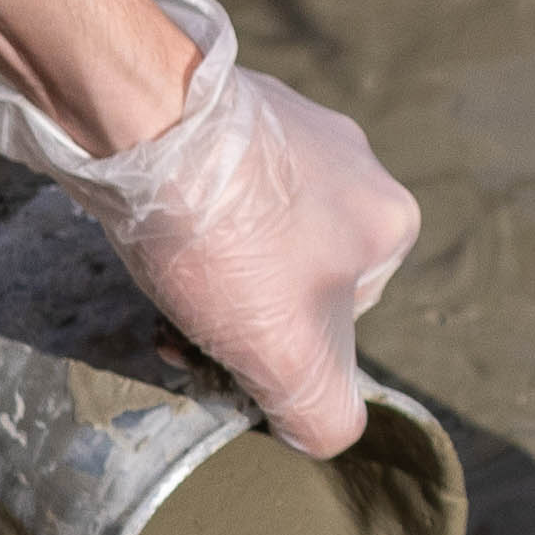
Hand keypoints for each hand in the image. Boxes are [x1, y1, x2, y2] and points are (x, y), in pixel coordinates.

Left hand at [0, 0, 414, 452]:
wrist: (143, 116)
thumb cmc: (224, 238)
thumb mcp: (287, 356)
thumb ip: (323, 414)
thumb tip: (323, 435)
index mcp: (391, 225)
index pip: (337, 323)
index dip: (274, 349)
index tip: (215, 351)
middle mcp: (360, 166)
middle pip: (293, 273)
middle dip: (235, 307)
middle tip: (174, 317)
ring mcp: (299, 123)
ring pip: (254, 226)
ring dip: (208, 261)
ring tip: (158, 263)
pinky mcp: (239, 99)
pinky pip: (220, 177)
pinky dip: (188, 207)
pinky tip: (151, 212)